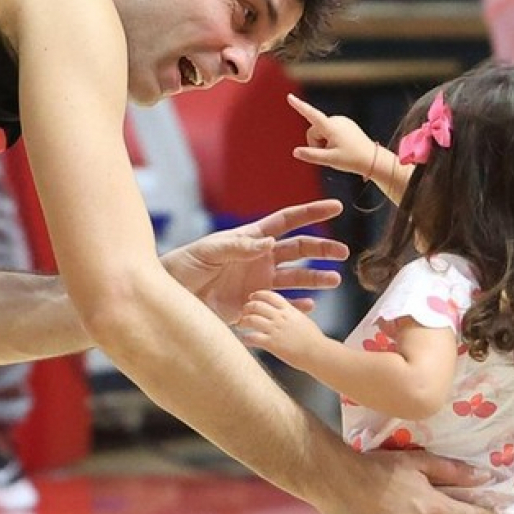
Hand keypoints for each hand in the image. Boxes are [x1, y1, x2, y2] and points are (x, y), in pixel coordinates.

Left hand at [161, 199, 348, 323]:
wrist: (170, 296)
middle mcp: (260, 259)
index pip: (287, 222)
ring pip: (295, 278)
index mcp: (251, 239)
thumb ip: (238, 247)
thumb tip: (268, 242)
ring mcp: (258, 283)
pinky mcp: (252, 306)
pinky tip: (311, 306)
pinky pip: (280, 305)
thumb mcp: (210, 252)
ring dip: (315, 279)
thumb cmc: (184, 265)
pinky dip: (296, 306)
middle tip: (343, 253)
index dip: (311, 214)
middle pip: (298, 250)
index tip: (334, 207)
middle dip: (321, 250)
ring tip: (335, 280)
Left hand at [235, 288, 324, 365]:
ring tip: (240, 325)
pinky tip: (243, 339)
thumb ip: (294, 314)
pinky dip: (245, 338)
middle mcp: (280, 317)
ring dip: (243, 321)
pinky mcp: (272, 343)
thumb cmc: (314, 340)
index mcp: (289, 310)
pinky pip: (252, 337)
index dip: (259, 295)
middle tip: (243, 311)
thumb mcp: (303, 321)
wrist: (319, 353)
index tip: (253, 297)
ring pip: (251, 319)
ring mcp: (275, 330)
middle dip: (247, 307)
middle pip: (257, 305)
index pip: (270, 296)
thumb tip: (291, 312)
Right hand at [286, 92, 382, 180]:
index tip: (289, 97)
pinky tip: (342, 147)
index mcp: (332, 127)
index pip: (311, 115)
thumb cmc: (352, 159)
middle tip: (329, 155)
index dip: (299, 106)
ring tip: (337, 152)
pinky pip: (329, 131)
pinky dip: (330, 140)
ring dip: (323, 143)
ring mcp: (341, 121)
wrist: (372, 159)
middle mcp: (336, 120)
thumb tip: (295, 152)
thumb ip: (311, 155)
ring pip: (321, 131)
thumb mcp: (330, 160)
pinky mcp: (345, 124)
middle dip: (316, 143)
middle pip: (313, 130)